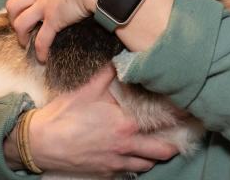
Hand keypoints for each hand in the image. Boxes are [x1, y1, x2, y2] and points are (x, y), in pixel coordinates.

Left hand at [5, 0, 130, 61]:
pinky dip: (40, 51)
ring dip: (21, 35)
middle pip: (14, 4)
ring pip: (20, 23)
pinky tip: (43, 58)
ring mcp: (45, 7)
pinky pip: (42, 40)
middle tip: (22, 25)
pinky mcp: (54, 21)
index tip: (34, 1)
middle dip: (14, 16)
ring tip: (26, 43)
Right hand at [24, 65, 178, 175]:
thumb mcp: (88, 88)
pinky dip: (135, 165)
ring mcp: (116, 162)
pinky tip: (136, 158)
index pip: (160, 122)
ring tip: (160, 147)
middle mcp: (126, 145)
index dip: (176, 118)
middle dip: (173, 145)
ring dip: (155, 156)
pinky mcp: (105, 172)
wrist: (41, 142)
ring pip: (147, 163)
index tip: (187, 113)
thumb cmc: (64, 114)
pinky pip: (129, 172)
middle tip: (180, 137)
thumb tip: (120, 60)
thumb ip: (109, 74)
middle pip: (161, 150)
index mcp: (126, 124)